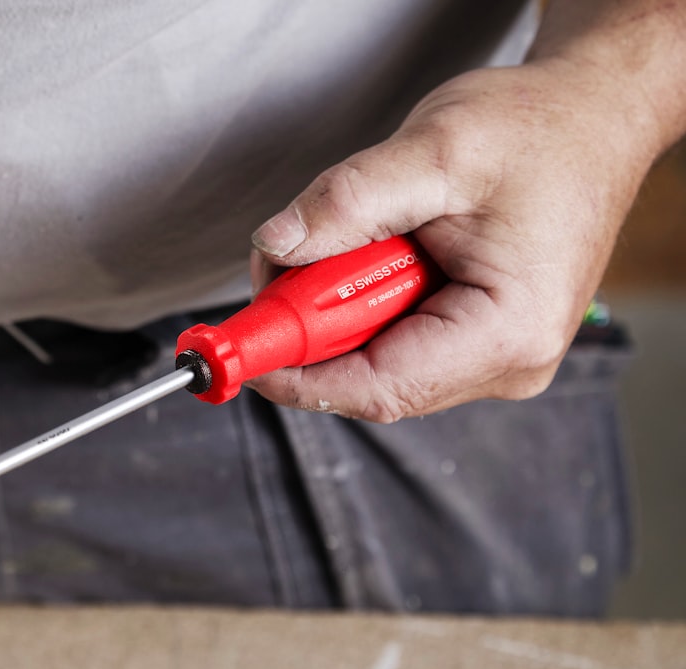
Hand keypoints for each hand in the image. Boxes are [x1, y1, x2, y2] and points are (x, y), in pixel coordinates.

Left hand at [245, 59, 659, 420]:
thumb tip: (276, 247)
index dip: (298, 375)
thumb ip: (348, 203)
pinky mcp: (477, 340)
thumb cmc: (538, 131)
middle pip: (371, 378)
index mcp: (508, 332)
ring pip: (377, 361)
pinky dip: (360, 302)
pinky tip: (372, 251)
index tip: (243, 349)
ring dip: (335, 308)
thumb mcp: (436, 152)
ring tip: (345, 237)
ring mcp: (493, 356)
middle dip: (312, 327)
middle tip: (284, 263)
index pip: (378, 387)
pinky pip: (395, 342)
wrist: (589, 118)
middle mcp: (507, 362)